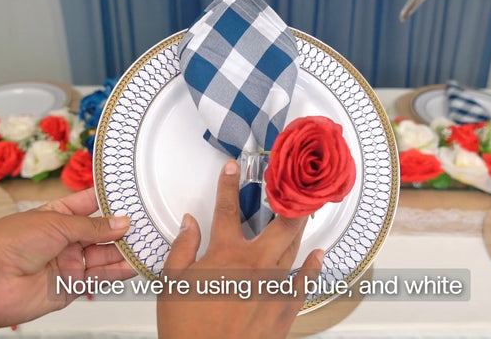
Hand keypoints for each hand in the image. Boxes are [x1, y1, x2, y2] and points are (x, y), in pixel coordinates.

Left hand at [0, 187, 135, 327]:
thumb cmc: (7, 244)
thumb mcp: (57, 223)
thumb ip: (93, 227)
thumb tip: (121, 223)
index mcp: (56, 215)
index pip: (89, 204)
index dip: (110, 201)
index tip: (132, 196)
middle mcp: (63, 239)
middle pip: (101, 232)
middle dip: (122, 228)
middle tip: (147, 221)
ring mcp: (68, 263)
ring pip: (104, 255)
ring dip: (124, 250)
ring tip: (147, 242)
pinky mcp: (71, 286)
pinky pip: (100, 278)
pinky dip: (119, 271)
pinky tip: (134, 263)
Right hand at [156, 160, 323, 338]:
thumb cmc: (188, 329)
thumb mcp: (172, 283)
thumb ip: (182, 248)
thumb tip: (188, 223)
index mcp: (225, 255)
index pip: (226, 209)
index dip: (228, 184)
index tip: (233, 168)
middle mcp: (254, 264)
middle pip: (279, 222)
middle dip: (288, 199)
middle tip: (293, 183)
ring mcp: (273, 285)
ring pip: (293, 246)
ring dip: (299, 225)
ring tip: (304, 210)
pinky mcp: (285, 307)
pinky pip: (305, 281)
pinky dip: (313, 266)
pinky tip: (318, 254)